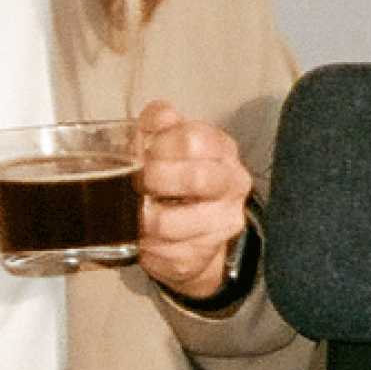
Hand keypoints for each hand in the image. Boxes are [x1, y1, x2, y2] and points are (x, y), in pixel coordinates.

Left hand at [134, 98, 254, 303]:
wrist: (192, 230)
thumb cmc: (174, 178)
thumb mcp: (163, 143)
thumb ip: (158, 123)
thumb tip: (163, 115)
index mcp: (222, 150)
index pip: (193, 139)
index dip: (160, 146)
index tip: (147, 153)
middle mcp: (232, 184)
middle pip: (195, 178)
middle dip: (155, 180)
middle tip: (140, 183)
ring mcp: (223, 222)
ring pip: (171, 222)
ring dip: (144, 217)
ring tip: (138, 211)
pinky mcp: (202, 253)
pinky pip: (163, 251)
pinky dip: (145, 243)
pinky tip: (146, 235)